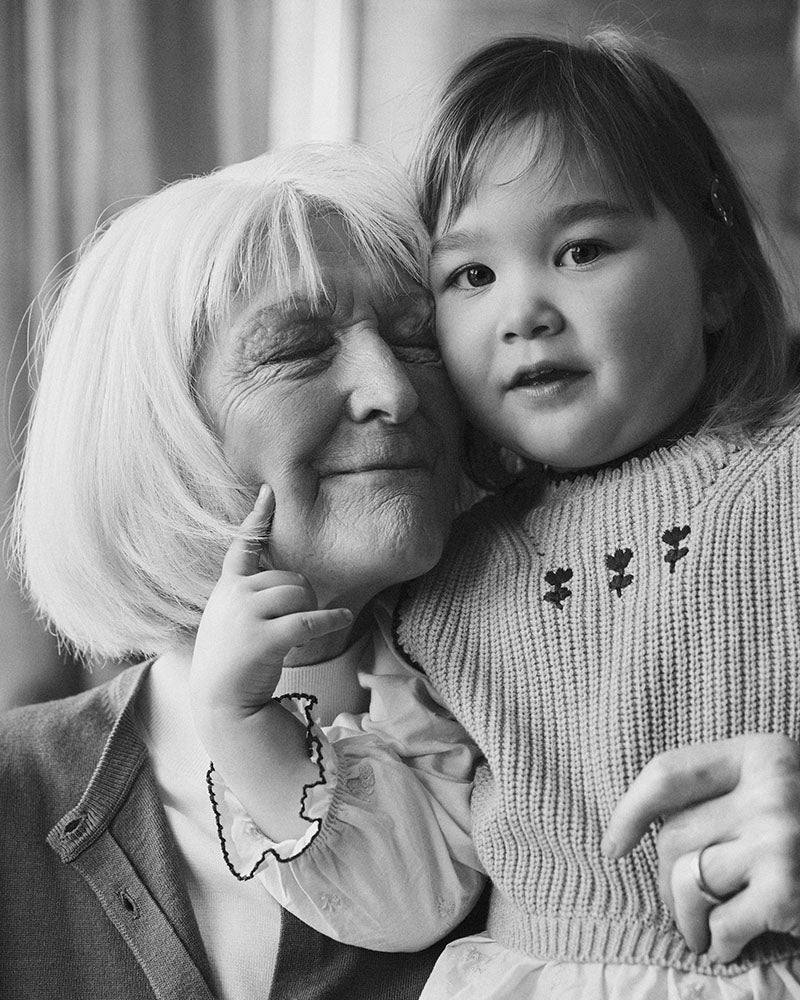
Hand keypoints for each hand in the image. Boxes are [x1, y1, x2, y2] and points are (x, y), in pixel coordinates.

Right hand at [191, 484, 352, 719]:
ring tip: (302, 632)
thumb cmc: (232, 662)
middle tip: (297, 622)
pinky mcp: (263, 639)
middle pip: (289, 577)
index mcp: (227, 588)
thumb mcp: (230, 619)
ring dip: (312, 610)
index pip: (242, 546)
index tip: (269, 491)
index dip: (257, 518)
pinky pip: (309, 620)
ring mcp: (246, 616)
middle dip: (303, 596)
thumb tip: (292, 584)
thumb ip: (248, 595)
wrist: (220, 704)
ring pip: (300, 594)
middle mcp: (234, 596)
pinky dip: (331, 619)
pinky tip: (343, 618)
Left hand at [603, 734, 799, 960]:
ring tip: (700, 929)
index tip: (614, 846)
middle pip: (674, 835)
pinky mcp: (788, 889)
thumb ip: (726, 793)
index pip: (668, 773)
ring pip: (686, 880)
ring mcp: (781, 837)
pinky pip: (721, 923)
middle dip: (666, 879)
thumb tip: (642, 829)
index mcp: (762, 752)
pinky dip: (718, 943)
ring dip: (685, 916)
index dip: (629, 812)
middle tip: (683, 903)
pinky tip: (727, 946)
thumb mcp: (778, 788)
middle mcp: (772, 787)